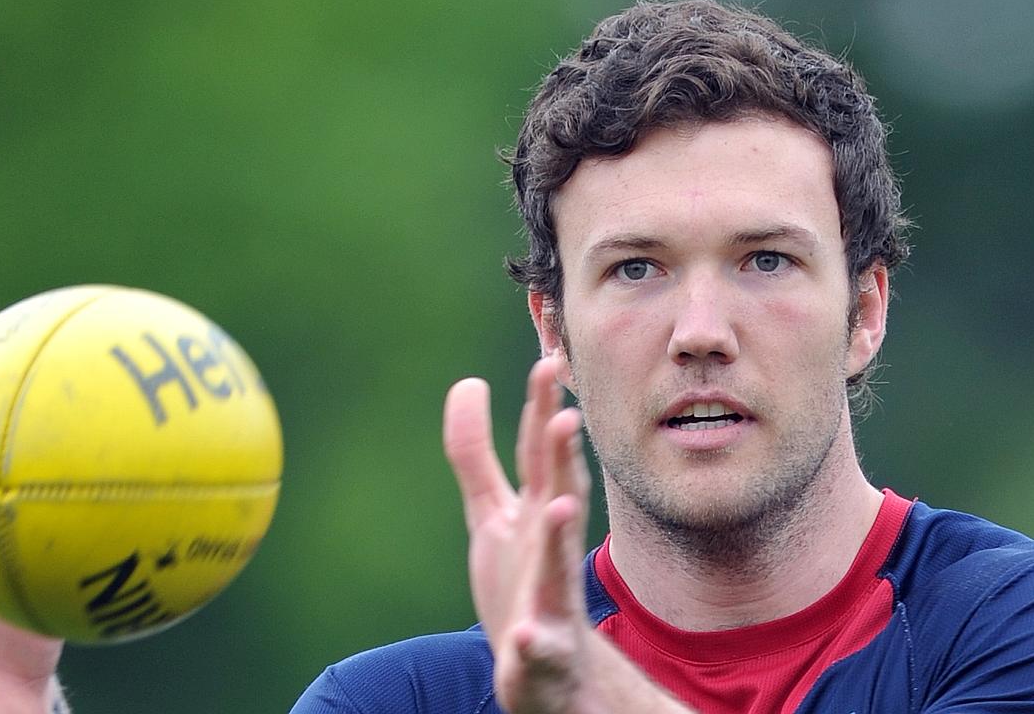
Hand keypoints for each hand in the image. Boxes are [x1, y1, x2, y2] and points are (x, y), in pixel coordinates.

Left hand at [444, 357, 592, 712]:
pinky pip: (539, 645)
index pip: (542, 453)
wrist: (549, 670)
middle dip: (563, 459)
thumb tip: (468, 384)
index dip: (543, 410)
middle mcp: (550, 546)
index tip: (548, 362)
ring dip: (558, 535)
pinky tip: (526, 636)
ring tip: (558, 506)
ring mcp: (550, 598)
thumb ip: (476, 453)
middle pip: (559, 494)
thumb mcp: (492, 512)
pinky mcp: (542, 648)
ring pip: (557, 564)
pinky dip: (535, 640)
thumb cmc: (522, 582)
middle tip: (565, 417)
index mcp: (538, 511)